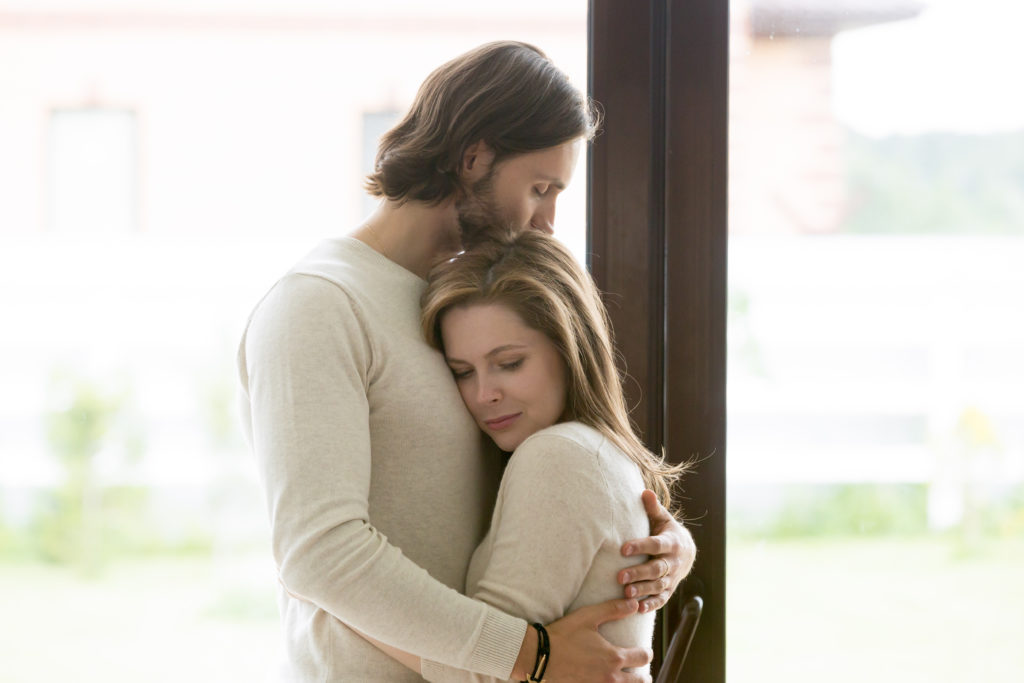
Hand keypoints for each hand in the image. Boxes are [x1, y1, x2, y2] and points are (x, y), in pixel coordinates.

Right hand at [540, 599, 652, 682]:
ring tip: (630, 681)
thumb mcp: (589, 617)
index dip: (647, 653)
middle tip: (643, 673)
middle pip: (639, 682)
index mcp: (614, 657)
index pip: (642, 658)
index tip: (645, 651)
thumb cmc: (564, 634)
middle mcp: (610, 677)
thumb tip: (635, 604)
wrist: (540, 656)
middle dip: (643, 676)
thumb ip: (613, 609)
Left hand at [618, 490, 696, 611]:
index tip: (623, 548)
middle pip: (656, 569)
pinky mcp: (670, 590)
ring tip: (626, 594)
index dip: (640, 546)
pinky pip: (662, 599)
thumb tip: (644, 492)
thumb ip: (653, 508)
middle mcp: (673, 562)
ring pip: (658, 586)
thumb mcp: (663, 518)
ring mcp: (673, 578)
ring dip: (643, 591)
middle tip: (619, 577)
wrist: (687, 551)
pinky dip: (651, 605)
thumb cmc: (667, 531)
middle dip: (638, 573)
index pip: (655, 544)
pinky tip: (638, 609)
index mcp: (671, 542)